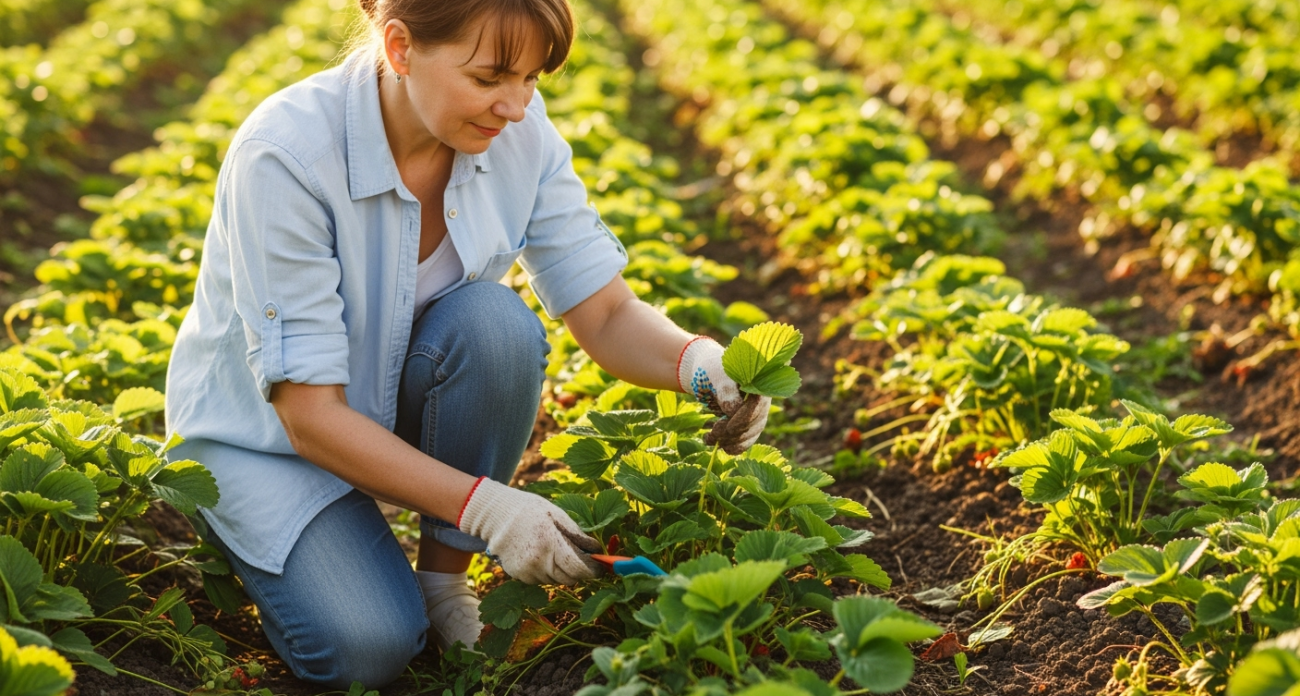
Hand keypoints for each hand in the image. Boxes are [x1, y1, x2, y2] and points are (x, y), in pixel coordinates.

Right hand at [457, 478, 602, 584]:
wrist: (497, 515)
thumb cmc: (531, 511)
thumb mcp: (557, 515)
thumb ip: (577, 535)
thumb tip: (596, 550)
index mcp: (550, 543)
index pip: (578, 568)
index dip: (592, 571)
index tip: (599, 568)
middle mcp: (538, 561)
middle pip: (569, 579)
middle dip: (578, 572)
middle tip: (581, 559)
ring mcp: (526, 571)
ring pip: (555, 581)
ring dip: (561, 572)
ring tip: (554, 551)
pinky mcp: (518, 576)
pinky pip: (540, 580)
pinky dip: (545, 572)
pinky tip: (539, 555)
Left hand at [676, 337, 770, 454]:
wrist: (709, 375)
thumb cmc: (713, 371)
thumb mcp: (717, 376)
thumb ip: (726, 391)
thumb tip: (733, 410)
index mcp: (758, 383)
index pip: (757, 406)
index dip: (744, 419)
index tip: (728, 427)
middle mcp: (762, 401)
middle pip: (754, 422)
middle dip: (732, 433)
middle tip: (710, 434)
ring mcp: (758, 414)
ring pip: (751, 434)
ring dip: (731, 441)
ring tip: (708, 439)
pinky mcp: (750, 425)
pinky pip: (748, 440)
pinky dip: (735, 447)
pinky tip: (722, 447)